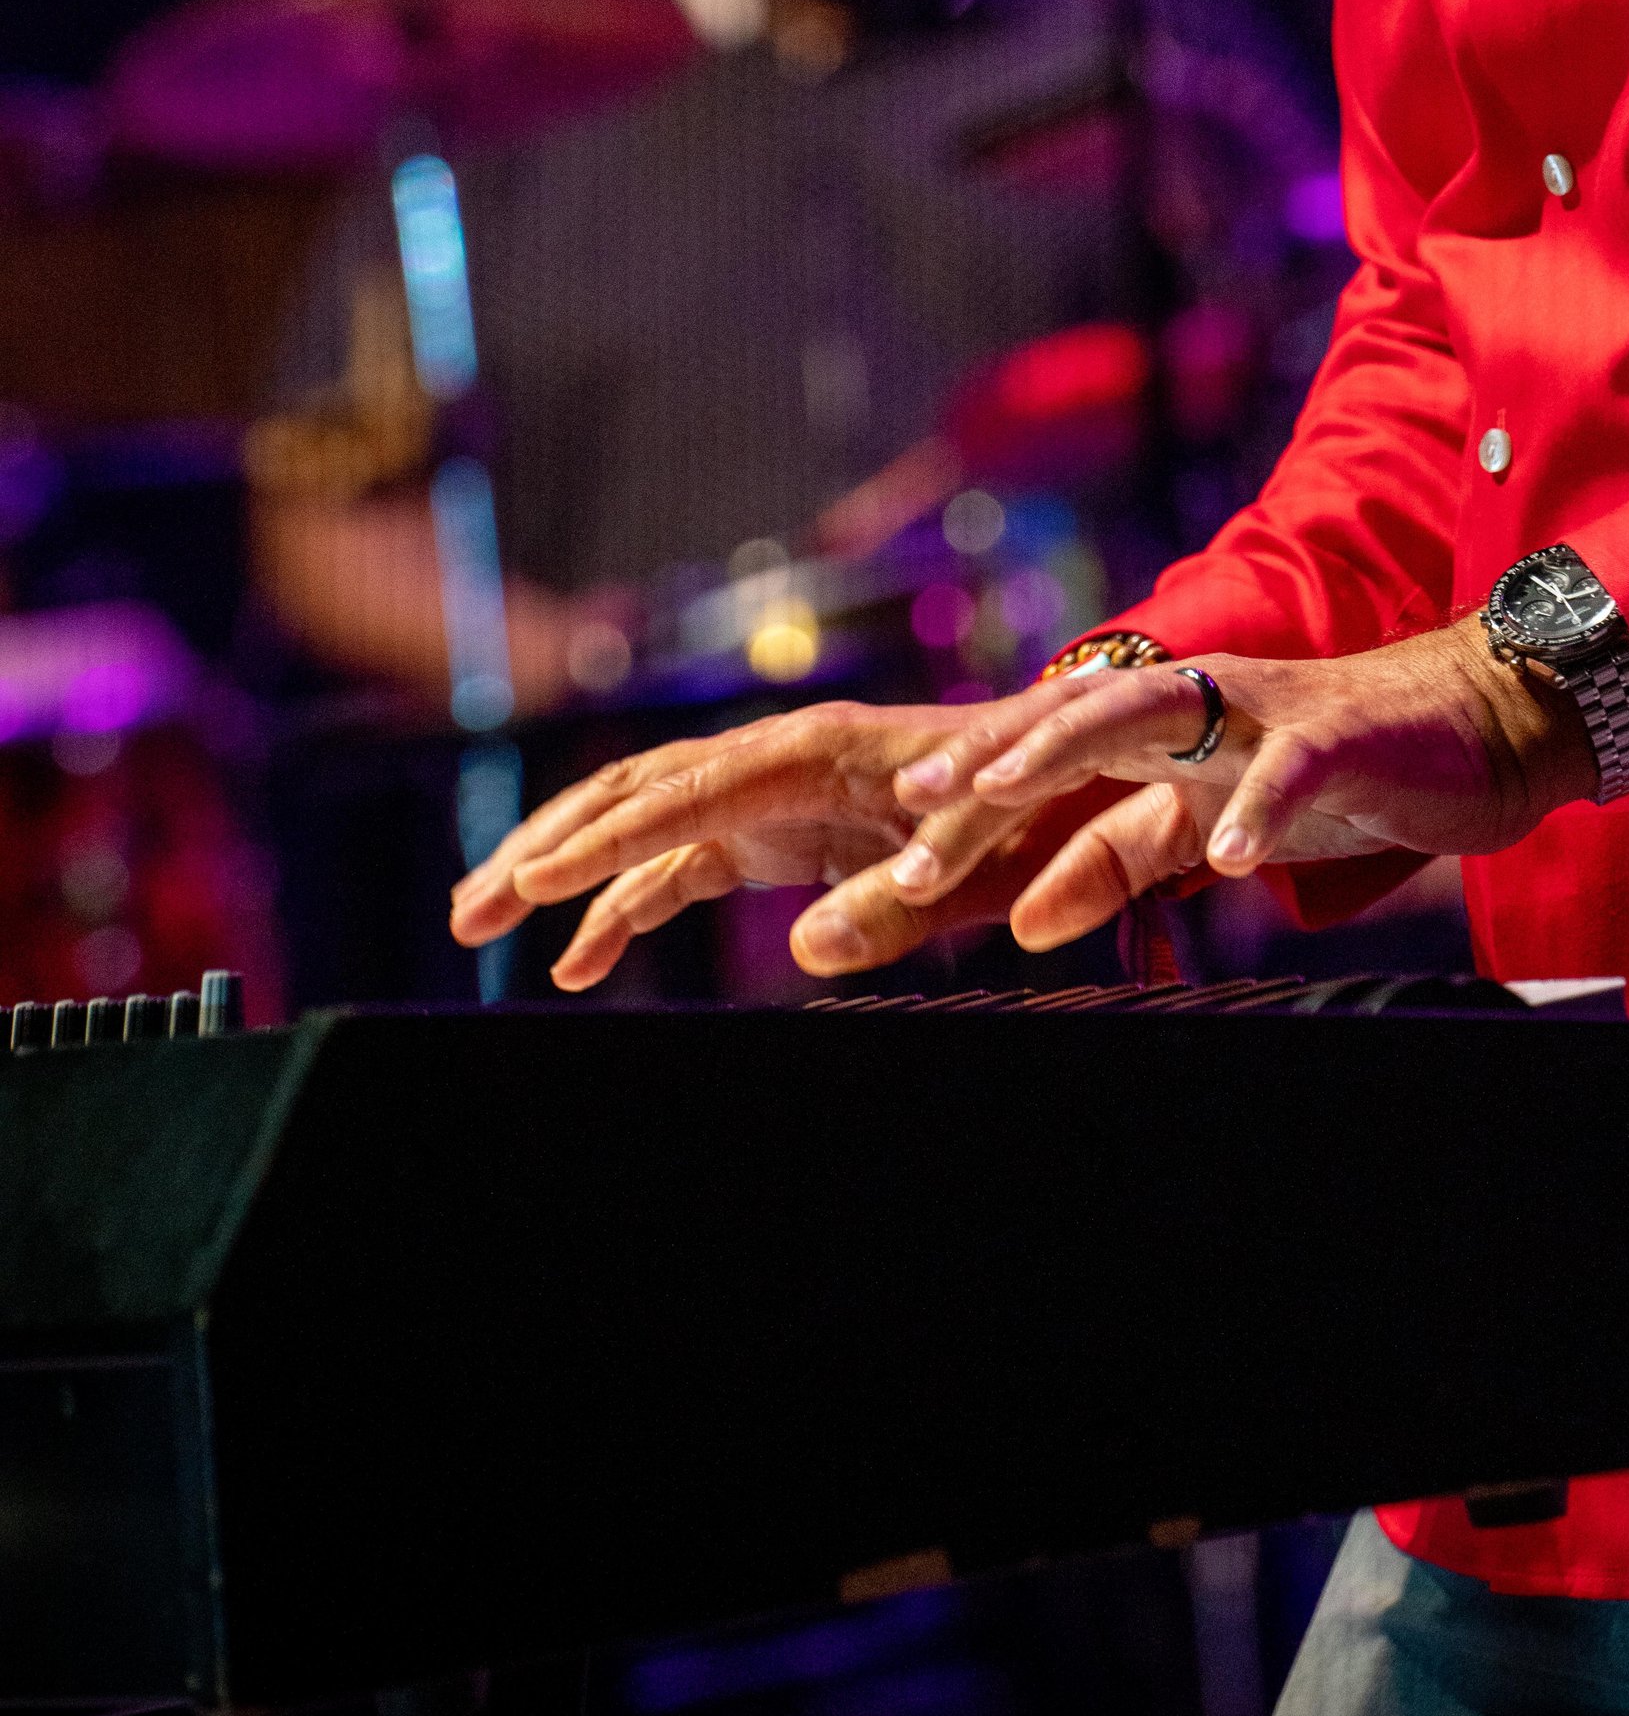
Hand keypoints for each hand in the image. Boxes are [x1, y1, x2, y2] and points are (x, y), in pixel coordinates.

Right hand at [446, 698, 1062, 989]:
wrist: (1072, 769)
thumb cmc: (1029, 807)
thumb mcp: (977, 859)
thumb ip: (897, 903)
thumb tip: (802, 953)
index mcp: (815, 750)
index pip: (686, 791)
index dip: (606, 838)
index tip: (530, 881)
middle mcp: (775, 759)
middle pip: (633, 792)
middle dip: (546, 847)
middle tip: (469, 909)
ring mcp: (768, 794)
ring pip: (637, 823)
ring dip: (560, 871)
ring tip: (478, 922)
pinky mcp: (775, 830)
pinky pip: (677, 866)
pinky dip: (623, 909)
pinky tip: (576, 964)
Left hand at [802, 623, 1595, 966]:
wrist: (1470, 721)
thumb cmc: (1332, 774)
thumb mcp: (1209, 825)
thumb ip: (1118, 860)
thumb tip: (1021, 918)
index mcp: (1157, 732)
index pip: (1042, 764)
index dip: (964, 805)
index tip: (888, 860)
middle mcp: (1192, 706)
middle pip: (1065, 727)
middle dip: (983, 768)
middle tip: (910, 821)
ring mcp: (1262, 714)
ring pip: (1147, 712)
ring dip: (1066, 747)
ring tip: (1003, 785)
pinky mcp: (1339, 738)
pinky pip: (1291, 771)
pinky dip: (1259, 807)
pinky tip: (1232, 854)